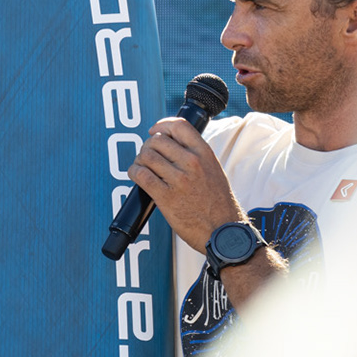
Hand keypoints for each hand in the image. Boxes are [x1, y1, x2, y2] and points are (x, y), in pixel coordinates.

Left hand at [127, 117, 245, 251]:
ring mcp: (178, 179)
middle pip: (157, 140)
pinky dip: (134, 172)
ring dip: (140, 160)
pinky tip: (138, 176)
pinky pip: (141, 175)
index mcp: (204, 153)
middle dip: (148, 146)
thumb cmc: (218, 203)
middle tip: (148, 156)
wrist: (223, 230)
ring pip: (146, 156)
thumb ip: (194, 155)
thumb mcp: (213, 170)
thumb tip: (171, 145)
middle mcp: (192, 162)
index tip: (155, 131)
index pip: (179, 126)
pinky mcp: (166, 196)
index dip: (162, 125)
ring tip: (143, 167)